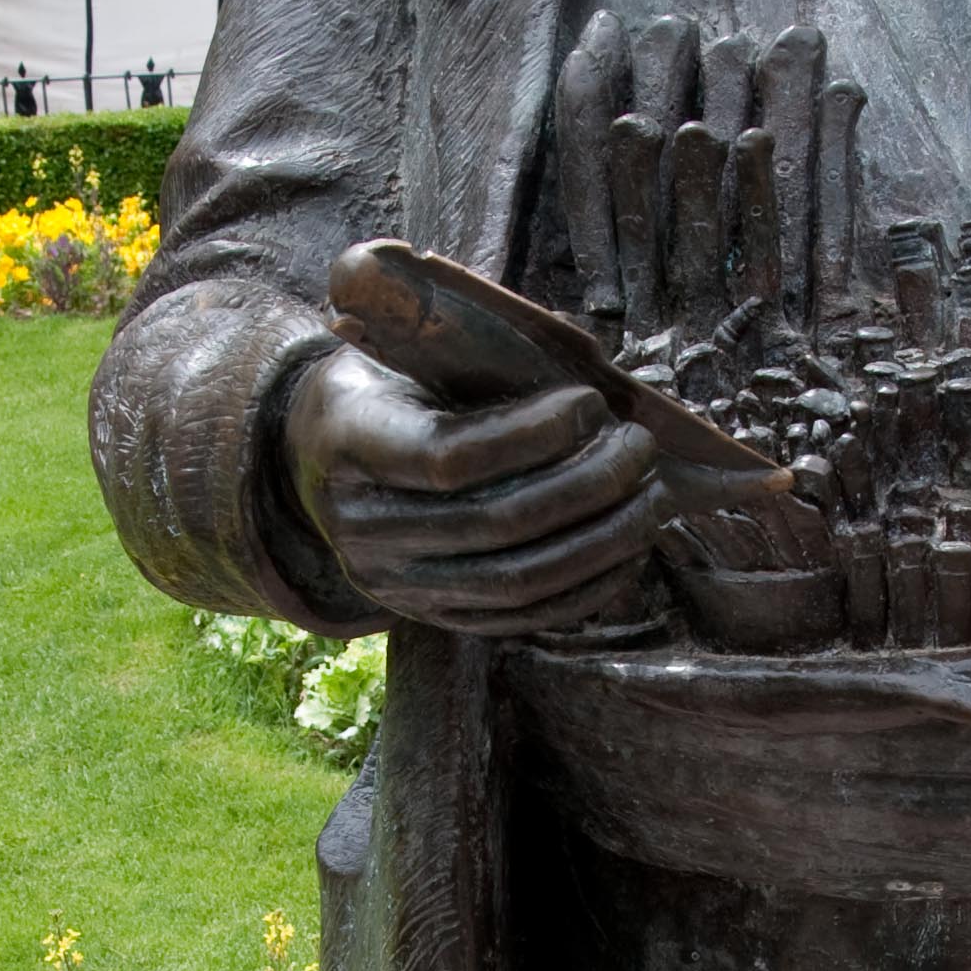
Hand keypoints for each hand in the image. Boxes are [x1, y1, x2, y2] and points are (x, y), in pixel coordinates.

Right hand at [282, 343, 665, 635]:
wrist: (319, 458)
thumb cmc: (384, 386)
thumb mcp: (405, 352)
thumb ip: (479, 353)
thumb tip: (588, 356)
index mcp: (349, 446)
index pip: (448, 458)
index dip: (532, 435)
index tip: (590, 404)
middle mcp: (362, 530)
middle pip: (495, 523)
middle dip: (586, 486)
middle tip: (639, 447)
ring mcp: (395, 585)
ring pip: (517, 580)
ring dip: (600, 540)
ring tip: (650, 497)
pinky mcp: (432, 618)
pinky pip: (522, 618)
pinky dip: (588, 588)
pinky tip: (630, 549)